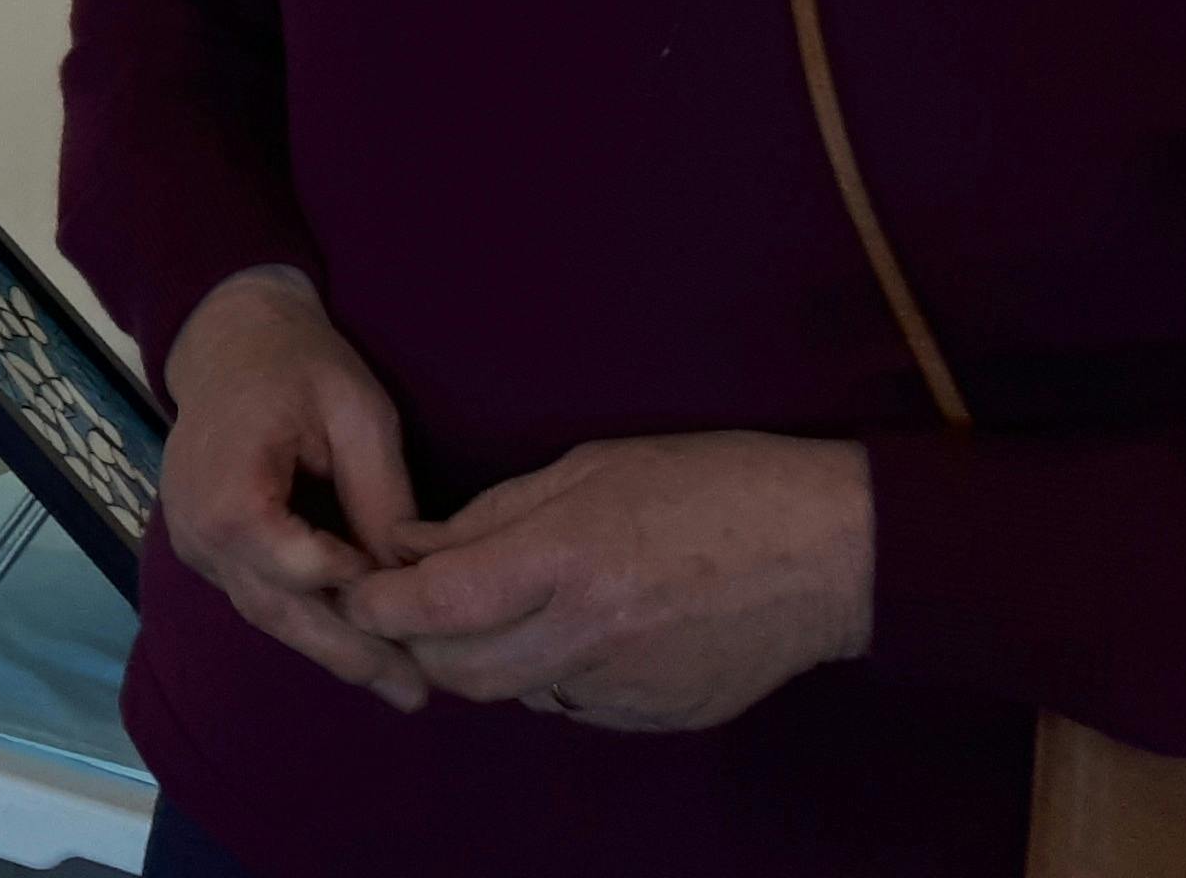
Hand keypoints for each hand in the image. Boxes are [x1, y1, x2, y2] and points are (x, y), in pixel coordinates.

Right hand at [156, 266, 431, 712]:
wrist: (229, 336)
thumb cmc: (299, 362)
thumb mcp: (357, 414)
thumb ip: (380, 498)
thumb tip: (410, 579)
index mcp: (228, 489)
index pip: (297, 570)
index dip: (357, 593)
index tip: (415, 602)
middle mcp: (198, 529)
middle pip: (279, 610)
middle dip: (351, 653)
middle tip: (417, 693)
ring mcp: (194, 543)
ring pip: (267, 614)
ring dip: (331, 649)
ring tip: (398, 683)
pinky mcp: (204, 548)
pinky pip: (257, 595)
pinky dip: (307, 620)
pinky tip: (357, 642)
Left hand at [338, 433, 871, 731]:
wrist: (829, 551)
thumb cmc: (710, 484)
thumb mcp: (588, 468)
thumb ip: (492, 515)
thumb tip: (413, 547)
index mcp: (569, 559)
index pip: (439, 604)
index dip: (379, 604)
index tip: (356, 591)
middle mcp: (592, 634)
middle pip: (462, 670)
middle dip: (419, 643)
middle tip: (409, 607)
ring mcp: (629, 685)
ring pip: (516, 693)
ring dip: (485, 659)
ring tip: (500, 608)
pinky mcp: (661, 716)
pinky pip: (575, 704)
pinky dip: (550, 672)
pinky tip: (574, 628)